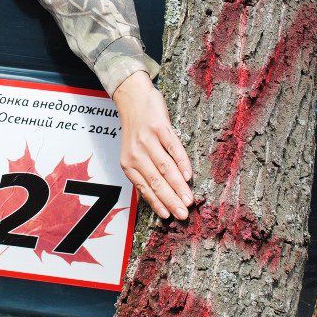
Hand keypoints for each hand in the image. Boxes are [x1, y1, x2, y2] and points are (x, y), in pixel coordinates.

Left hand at [112, 71, 194, 219]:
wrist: (132, 98)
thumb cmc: (135, 130)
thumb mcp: (132, 153)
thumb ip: (142, 172)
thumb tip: (156, 198)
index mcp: (128, 163)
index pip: (144, 188)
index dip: (156, 203)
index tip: (168, 217)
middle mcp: (136, 153)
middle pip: (155, 181)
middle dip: (171, 200)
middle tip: (183, 214)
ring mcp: (148, 140)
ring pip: (165, 167)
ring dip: (178, 186)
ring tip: (189, 200)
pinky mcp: (160, 127)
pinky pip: (173, 148)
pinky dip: (181, 163)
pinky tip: (188, 176)